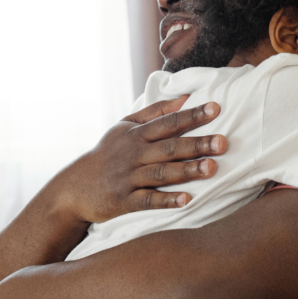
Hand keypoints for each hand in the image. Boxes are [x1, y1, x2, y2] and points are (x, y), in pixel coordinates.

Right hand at [50, 95, 227, 224]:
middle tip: (223, 142)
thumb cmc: (108, 154)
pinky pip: (148, 200)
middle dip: (197, 144)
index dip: (192, 116)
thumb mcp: (124, 127)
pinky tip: (186, 200)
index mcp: (136, 134)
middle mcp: (133, 154)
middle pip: (169, 147)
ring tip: (211, 168)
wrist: (74, 188)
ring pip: (162, 173)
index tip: (216, 108)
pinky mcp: (125, 201)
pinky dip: (167, 200)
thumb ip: (154, 112)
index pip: (168, 122)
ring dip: (187, 171)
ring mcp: (129, 178)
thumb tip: (184, 97)